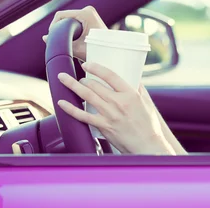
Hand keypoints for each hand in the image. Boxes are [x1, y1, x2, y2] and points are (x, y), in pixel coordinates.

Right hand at [43, 6, 106, 60]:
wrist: (112, 51)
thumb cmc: (97, 51)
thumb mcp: (77, 48)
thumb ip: (60, 43)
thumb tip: (44, 38)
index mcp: (85, 13)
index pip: (61, 15)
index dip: (53, 26)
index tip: (51, 38)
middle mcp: (87, 10)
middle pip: (64, 17)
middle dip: (58, 28)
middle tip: (55, 41)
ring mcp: (89, 12)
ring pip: (68, 19)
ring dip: (64, 29)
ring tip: (61, 41)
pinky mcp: (89, 16)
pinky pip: (73, 20)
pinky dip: (69, 28)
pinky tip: (68, 38)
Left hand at [56, 62, 172, 154]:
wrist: (147, 145)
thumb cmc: (148, 124)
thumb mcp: (146, 102)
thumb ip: (137, 88)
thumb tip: (131, 76)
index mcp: (130, 94)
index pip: (110, 75)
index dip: (96, 67)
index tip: (87, 64)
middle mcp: (118, 103)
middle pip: (95, 85)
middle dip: (83, 78)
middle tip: (78, 77)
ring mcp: (109, 115)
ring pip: (87, 96)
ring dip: (73, 86)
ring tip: (64, 79)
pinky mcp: (103, 126)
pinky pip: (83, 116)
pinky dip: (70, 109)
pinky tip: (61, 103)